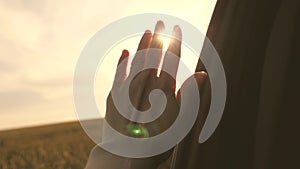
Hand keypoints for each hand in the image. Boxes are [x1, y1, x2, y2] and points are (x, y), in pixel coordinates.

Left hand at [105, 21, 206, 136]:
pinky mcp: (114, 95)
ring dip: (142, 44)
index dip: (175, 43)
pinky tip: (125, 52)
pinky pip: (119, 73)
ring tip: (147, 30)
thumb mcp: (181, 122)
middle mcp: (146, 84)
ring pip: (137, 60)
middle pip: (153, 55)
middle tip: (161, 22)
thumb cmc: (159, 141)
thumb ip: (190, 95)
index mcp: (165, 90)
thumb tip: (202, 74)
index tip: (177, 30)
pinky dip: (123, 61)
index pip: (171, 60)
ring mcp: (128, 88)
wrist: (127, 155)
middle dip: (158, 37)